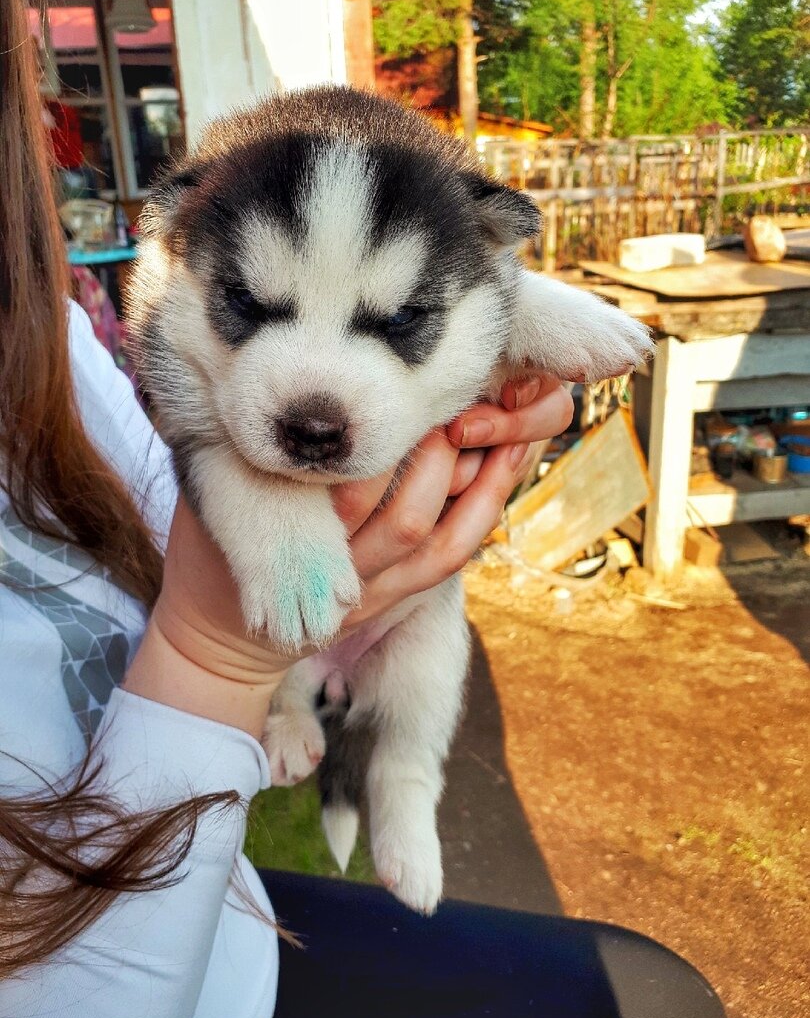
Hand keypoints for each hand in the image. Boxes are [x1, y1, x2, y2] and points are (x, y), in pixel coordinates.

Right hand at [125, 375, 571, 737]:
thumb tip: (270, 378)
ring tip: (503, 431)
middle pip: (404, 515)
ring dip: (476, 487)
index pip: (348, 486)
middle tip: (453, 403)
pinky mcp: (391, 603)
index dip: (383, 443)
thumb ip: (239, 449)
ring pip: (437, 543)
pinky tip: (501, 475)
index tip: (401, 392)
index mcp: (289, 536)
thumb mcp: (209, 496)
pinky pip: (446, 566)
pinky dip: (478, 519)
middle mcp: (336, 570)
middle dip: (437, 458)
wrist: (221, 639)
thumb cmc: (211, 553)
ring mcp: (368, 594)